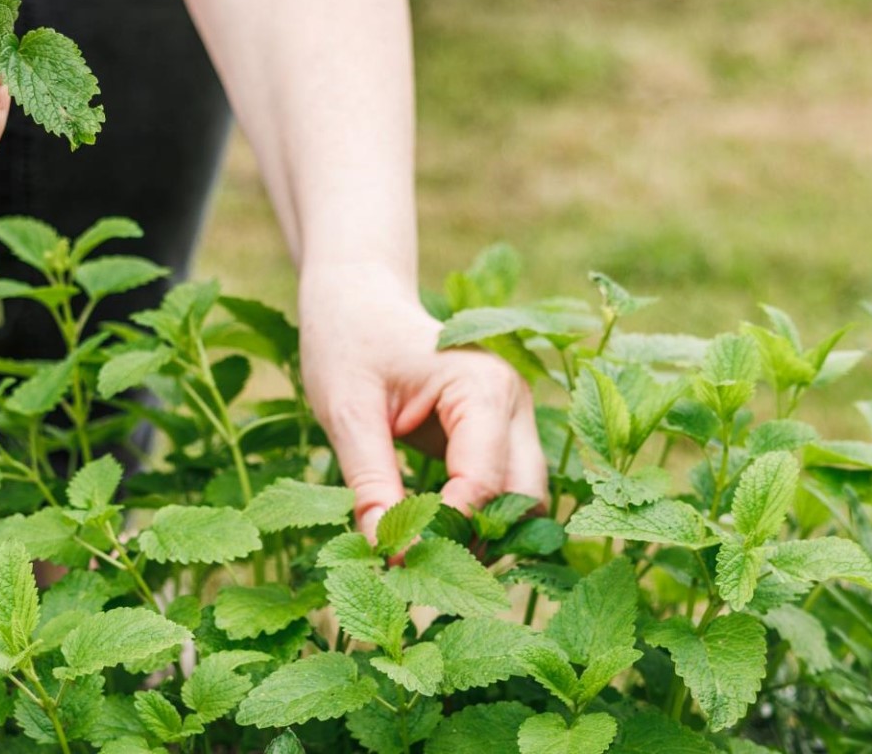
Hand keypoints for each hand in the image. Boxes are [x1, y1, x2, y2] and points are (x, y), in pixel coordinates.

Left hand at [298, 263, 546, 540]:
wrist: (357, 303)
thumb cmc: (348, 343)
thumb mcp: (347, 413)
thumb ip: (371, 483)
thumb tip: (387, 554)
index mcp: (483, 388)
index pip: (484, 483)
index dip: (446, 530)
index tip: (398, 561)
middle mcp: (514, 404)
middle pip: (524, 499)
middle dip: (477, 540)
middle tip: (417, 569)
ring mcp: (513, 421)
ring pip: (523, 503)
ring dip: (482, 536)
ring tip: (421, 556)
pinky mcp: (499, 437)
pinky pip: (504, 493)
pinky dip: (476, 522)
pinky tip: (429, 536)